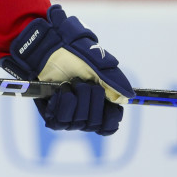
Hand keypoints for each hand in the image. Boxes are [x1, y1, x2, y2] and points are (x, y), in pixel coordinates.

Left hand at [0, 5, 133, 134]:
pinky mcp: (51, 116)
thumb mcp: (98, 64)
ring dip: (77, 99)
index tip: (111, 104)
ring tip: (70, 83)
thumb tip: (128, 96)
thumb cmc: (73, 54)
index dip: (111, 118)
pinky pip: (61, 121)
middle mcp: (84, 113)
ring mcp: (68, 116)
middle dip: (92, 100)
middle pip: (95, 124)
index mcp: (99, 103)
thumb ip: (114, 80)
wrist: (48, 49)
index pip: (109, 126)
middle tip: (84, 83)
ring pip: (79, 123)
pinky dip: (63, 102)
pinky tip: (60, 90)